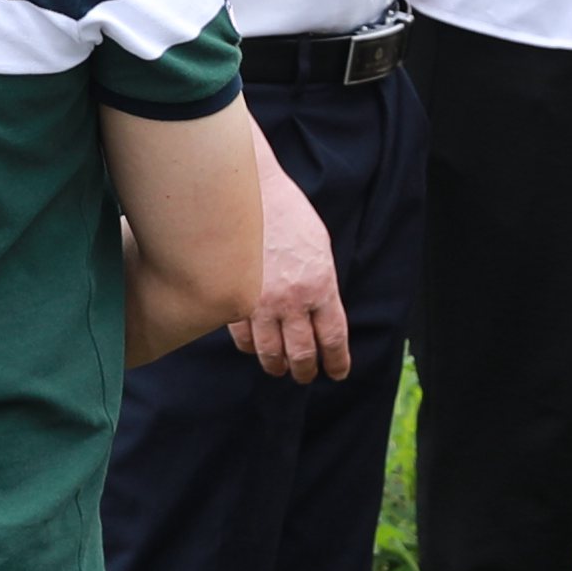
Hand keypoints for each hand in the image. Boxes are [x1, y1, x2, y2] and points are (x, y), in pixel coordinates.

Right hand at [233, 175, 352, 380]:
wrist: (250, 193)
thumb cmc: (288, 215)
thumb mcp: (319, 248)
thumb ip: (321, 284)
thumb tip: (320, 316)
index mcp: (321, 285)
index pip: (333, 338)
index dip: (336, 362)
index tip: (337, 373)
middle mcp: (293, 300)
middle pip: (302, 353)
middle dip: (306, 371)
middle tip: (306, 377)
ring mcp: (261, 302)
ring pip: (270, 352)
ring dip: (276, 366)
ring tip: (279, 369)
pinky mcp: (234, 299)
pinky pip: (242, 337)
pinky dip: (249, 348)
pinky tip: (254, 348)